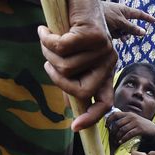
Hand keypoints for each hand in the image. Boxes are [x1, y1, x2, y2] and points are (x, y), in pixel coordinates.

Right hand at [38, 0, 116, 130]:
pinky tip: (45, 31)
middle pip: (81, 90)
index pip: (106, 103)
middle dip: (58, 81)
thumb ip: (72, 77)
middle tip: (48, 65)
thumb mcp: (73, 56)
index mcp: (106, 70)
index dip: (91, 118)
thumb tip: (68, 103)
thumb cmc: (71, 27)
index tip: (74, 127)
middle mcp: (109, 61)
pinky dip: (46, 40)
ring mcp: (104, 48)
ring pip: (66, 67)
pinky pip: (60, 48)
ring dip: (48, 54)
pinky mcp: (93, 34)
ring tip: (48, 39)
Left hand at [102, 2, 154, 40]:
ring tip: (118, 37)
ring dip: (122, 36)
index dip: (147, 18)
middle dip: (130, 32)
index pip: (139, 14)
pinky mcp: (109, 28)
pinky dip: (116, 36)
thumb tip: (144, 32)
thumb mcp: (120, 22)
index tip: (154, 21)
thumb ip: (131, 28)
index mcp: (125, 11)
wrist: (89, 16)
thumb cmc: (105, 14)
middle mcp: (121, 16)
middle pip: (130, 26)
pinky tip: (112, 37)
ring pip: (123, 32)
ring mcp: (115, 22)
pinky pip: (116, 34)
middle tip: (125, 36)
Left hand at [106, 110, 154, 145]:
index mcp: (128, 114)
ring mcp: (136, 123)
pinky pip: (129, 134)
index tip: (106, 126)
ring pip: (122, 130)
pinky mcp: (139, 129)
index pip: (116, 114)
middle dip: (113, 131)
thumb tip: (112, 125)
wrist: (153, 129)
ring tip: (116, 140)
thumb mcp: (132, 120)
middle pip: (117, 124)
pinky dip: (123, 139)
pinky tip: (121, 142)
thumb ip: (124, 120)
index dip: (109, 120)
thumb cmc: (140, 125)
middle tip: (112, 136)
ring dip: (117, 136)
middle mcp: (131, 117)